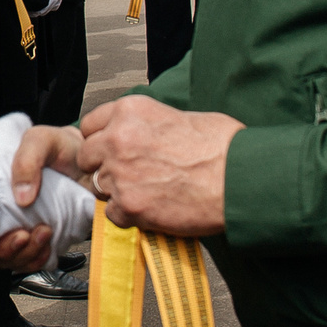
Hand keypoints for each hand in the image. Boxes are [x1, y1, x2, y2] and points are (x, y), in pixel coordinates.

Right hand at [0, 113, 90, 267]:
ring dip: (27, 254)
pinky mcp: (43, 238)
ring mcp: (23, 226)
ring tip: (44, 233)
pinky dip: (39, 258)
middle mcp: (4, 212)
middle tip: (27, 236)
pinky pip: (33, 260)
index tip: (15, 234)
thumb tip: (22, 197)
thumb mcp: (41, 141)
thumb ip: (27, 161)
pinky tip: (48, 246)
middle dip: (10, 251)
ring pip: (12, 257)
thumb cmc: (61, 147)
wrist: (90, 159)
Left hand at [77, 94, 242, 236]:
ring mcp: (121, 174)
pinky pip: (112, 214)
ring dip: (116, 192)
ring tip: (147, 191)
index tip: (110, 149)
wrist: (240, 179)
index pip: (89, 125)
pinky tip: (152, 208)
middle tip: (128, 174)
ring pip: (98, 187)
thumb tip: (140, 134)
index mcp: (131, 111)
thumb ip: (147, 124)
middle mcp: (119, 139)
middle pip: (86, 157)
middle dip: (102, 166)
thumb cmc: (222, 147)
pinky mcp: (130, 206)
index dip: (100, 140)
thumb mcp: (180, 116)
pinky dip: (129, 215)